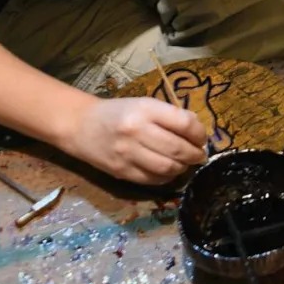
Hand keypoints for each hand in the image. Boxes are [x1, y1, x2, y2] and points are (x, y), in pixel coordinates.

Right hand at [59, 97, 208, 184]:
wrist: (81, 126)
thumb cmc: (118, 112)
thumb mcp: (144, 104)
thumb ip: (170, 115)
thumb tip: (197, 132)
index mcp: (145, 109)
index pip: (184, 124)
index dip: (199, 134)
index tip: (202, 138)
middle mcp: (136, 131)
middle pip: (178, 149)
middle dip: (195, 154)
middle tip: (199, 155)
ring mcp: (127, 154)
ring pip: (168, 168)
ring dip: (183, 168)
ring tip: (185, 163)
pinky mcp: (121, 172)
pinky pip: (153, 180)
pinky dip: (167, 177)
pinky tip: (169, 170)